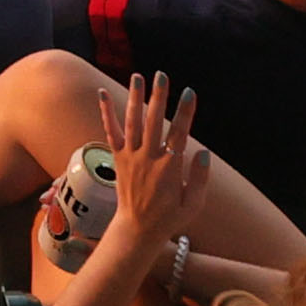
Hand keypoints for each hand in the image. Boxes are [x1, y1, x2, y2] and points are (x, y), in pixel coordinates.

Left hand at [94, 71, 214, 264]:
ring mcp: (131, 157)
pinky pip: (111, 132)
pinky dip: (107, 112)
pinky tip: (101, 93)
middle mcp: (148, 159)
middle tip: (161, 75)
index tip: (189, 92)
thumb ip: (200, 179)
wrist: (137, 230)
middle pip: (153, 122)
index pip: (179, 134)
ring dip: (135, 98)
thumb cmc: (169, 217)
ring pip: (132, 122)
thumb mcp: (193, 204)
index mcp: (169, 169)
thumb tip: (204, 152)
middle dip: (158, 97)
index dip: (184, 113)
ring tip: (137, 76)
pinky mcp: (118, 159)